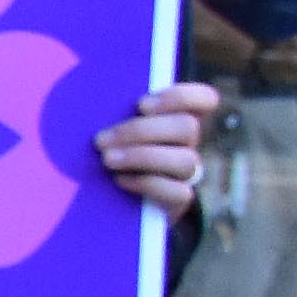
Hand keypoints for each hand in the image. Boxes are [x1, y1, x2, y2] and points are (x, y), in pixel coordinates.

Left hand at [99, 75, 221, 215]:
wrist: (107, 202)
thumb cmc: (106, 151)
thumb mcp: (111, 127)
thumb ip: (113, 111)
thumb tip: (91, 95)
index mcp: (176, 117)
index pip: (205, 99)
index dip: (181, 97)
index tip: (141, 104)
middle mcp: (187, 143)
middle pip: (187, 127)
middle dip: (141, 130)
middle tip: (100, 139)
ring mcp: (186, 172)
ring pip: (185, 159)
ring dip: (141, 156)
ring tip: (107, 159)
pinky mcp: (178, 200)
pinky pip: (178, 192)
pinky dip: (146, 183)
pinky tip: (119, 180)